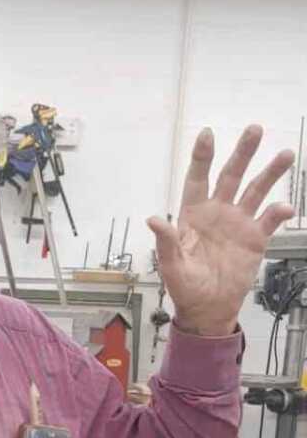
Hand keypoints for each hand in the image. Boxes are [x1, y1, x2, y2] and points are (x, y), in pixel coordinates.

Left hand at [148, 124, 295, 335]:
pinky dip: (277, 212)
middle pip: (231, 175)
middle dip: (243, 152)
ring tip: (284, 154)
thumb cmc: (185, 285)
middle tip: (255, 129)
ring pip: (255, 191)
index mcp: (193, 213)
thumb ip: (166, 241)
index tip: (208, 133)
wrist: (208, 308)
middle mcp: (217, 212)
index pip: (197, 177)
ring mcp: (238, 224)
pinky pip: (268, 221)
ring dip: (270, 173)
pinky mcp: (255, 239)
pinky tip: (284, 207)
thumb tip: (153, 219)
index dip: (202, 156)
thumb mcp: (171, 264)